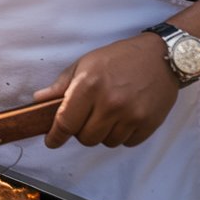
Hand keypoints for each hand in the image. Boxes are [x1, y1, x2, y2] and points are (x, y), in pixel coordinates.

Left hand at [35, 32, 179, 148]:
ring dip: (103, 133)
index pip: (66, 122)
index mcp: (89, 86)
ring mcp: (131, 115)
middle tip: (87, 117)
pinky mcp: (149, 123)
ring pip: (106, 142)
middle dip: (81, 131)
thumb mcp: (84, 64)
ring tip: (108, 114)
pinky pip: (127, 143)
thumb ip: (61, 85)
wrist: (161, 57)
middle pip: (86, 138)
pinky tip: (124, 118)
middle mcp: (110, 103)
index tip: (52, 141)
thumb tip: (39, 100)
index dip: (56, 136)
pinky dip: (122, 135)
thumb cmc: (118, 58)